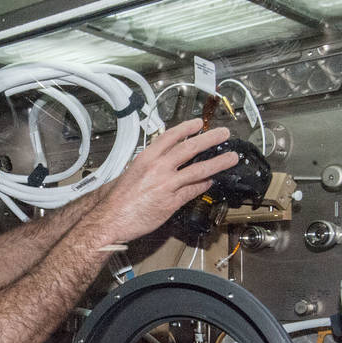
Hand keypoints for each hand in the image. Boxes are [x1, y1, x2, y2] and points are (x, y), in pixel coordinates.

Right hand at [93, 119, 238, 245]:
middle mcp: (158, 168)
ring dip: (218, 163)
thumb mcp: (130, 174)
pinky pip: (193, 190)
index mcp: (146, 158)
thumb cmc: (116, 200)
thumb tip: (160, 164)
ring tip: (231, 158)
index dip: (187, 128)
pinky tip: (211, 182)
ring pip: (198, 169)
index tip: (198, 123)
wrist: (109, 219)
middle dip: (210, 139)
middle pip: (190, 148)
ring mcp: (166, 185)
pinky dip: (203, 185)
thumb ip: (148, 167)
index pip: (171, 137)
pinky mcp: (171, 202)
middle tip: (223, 133)